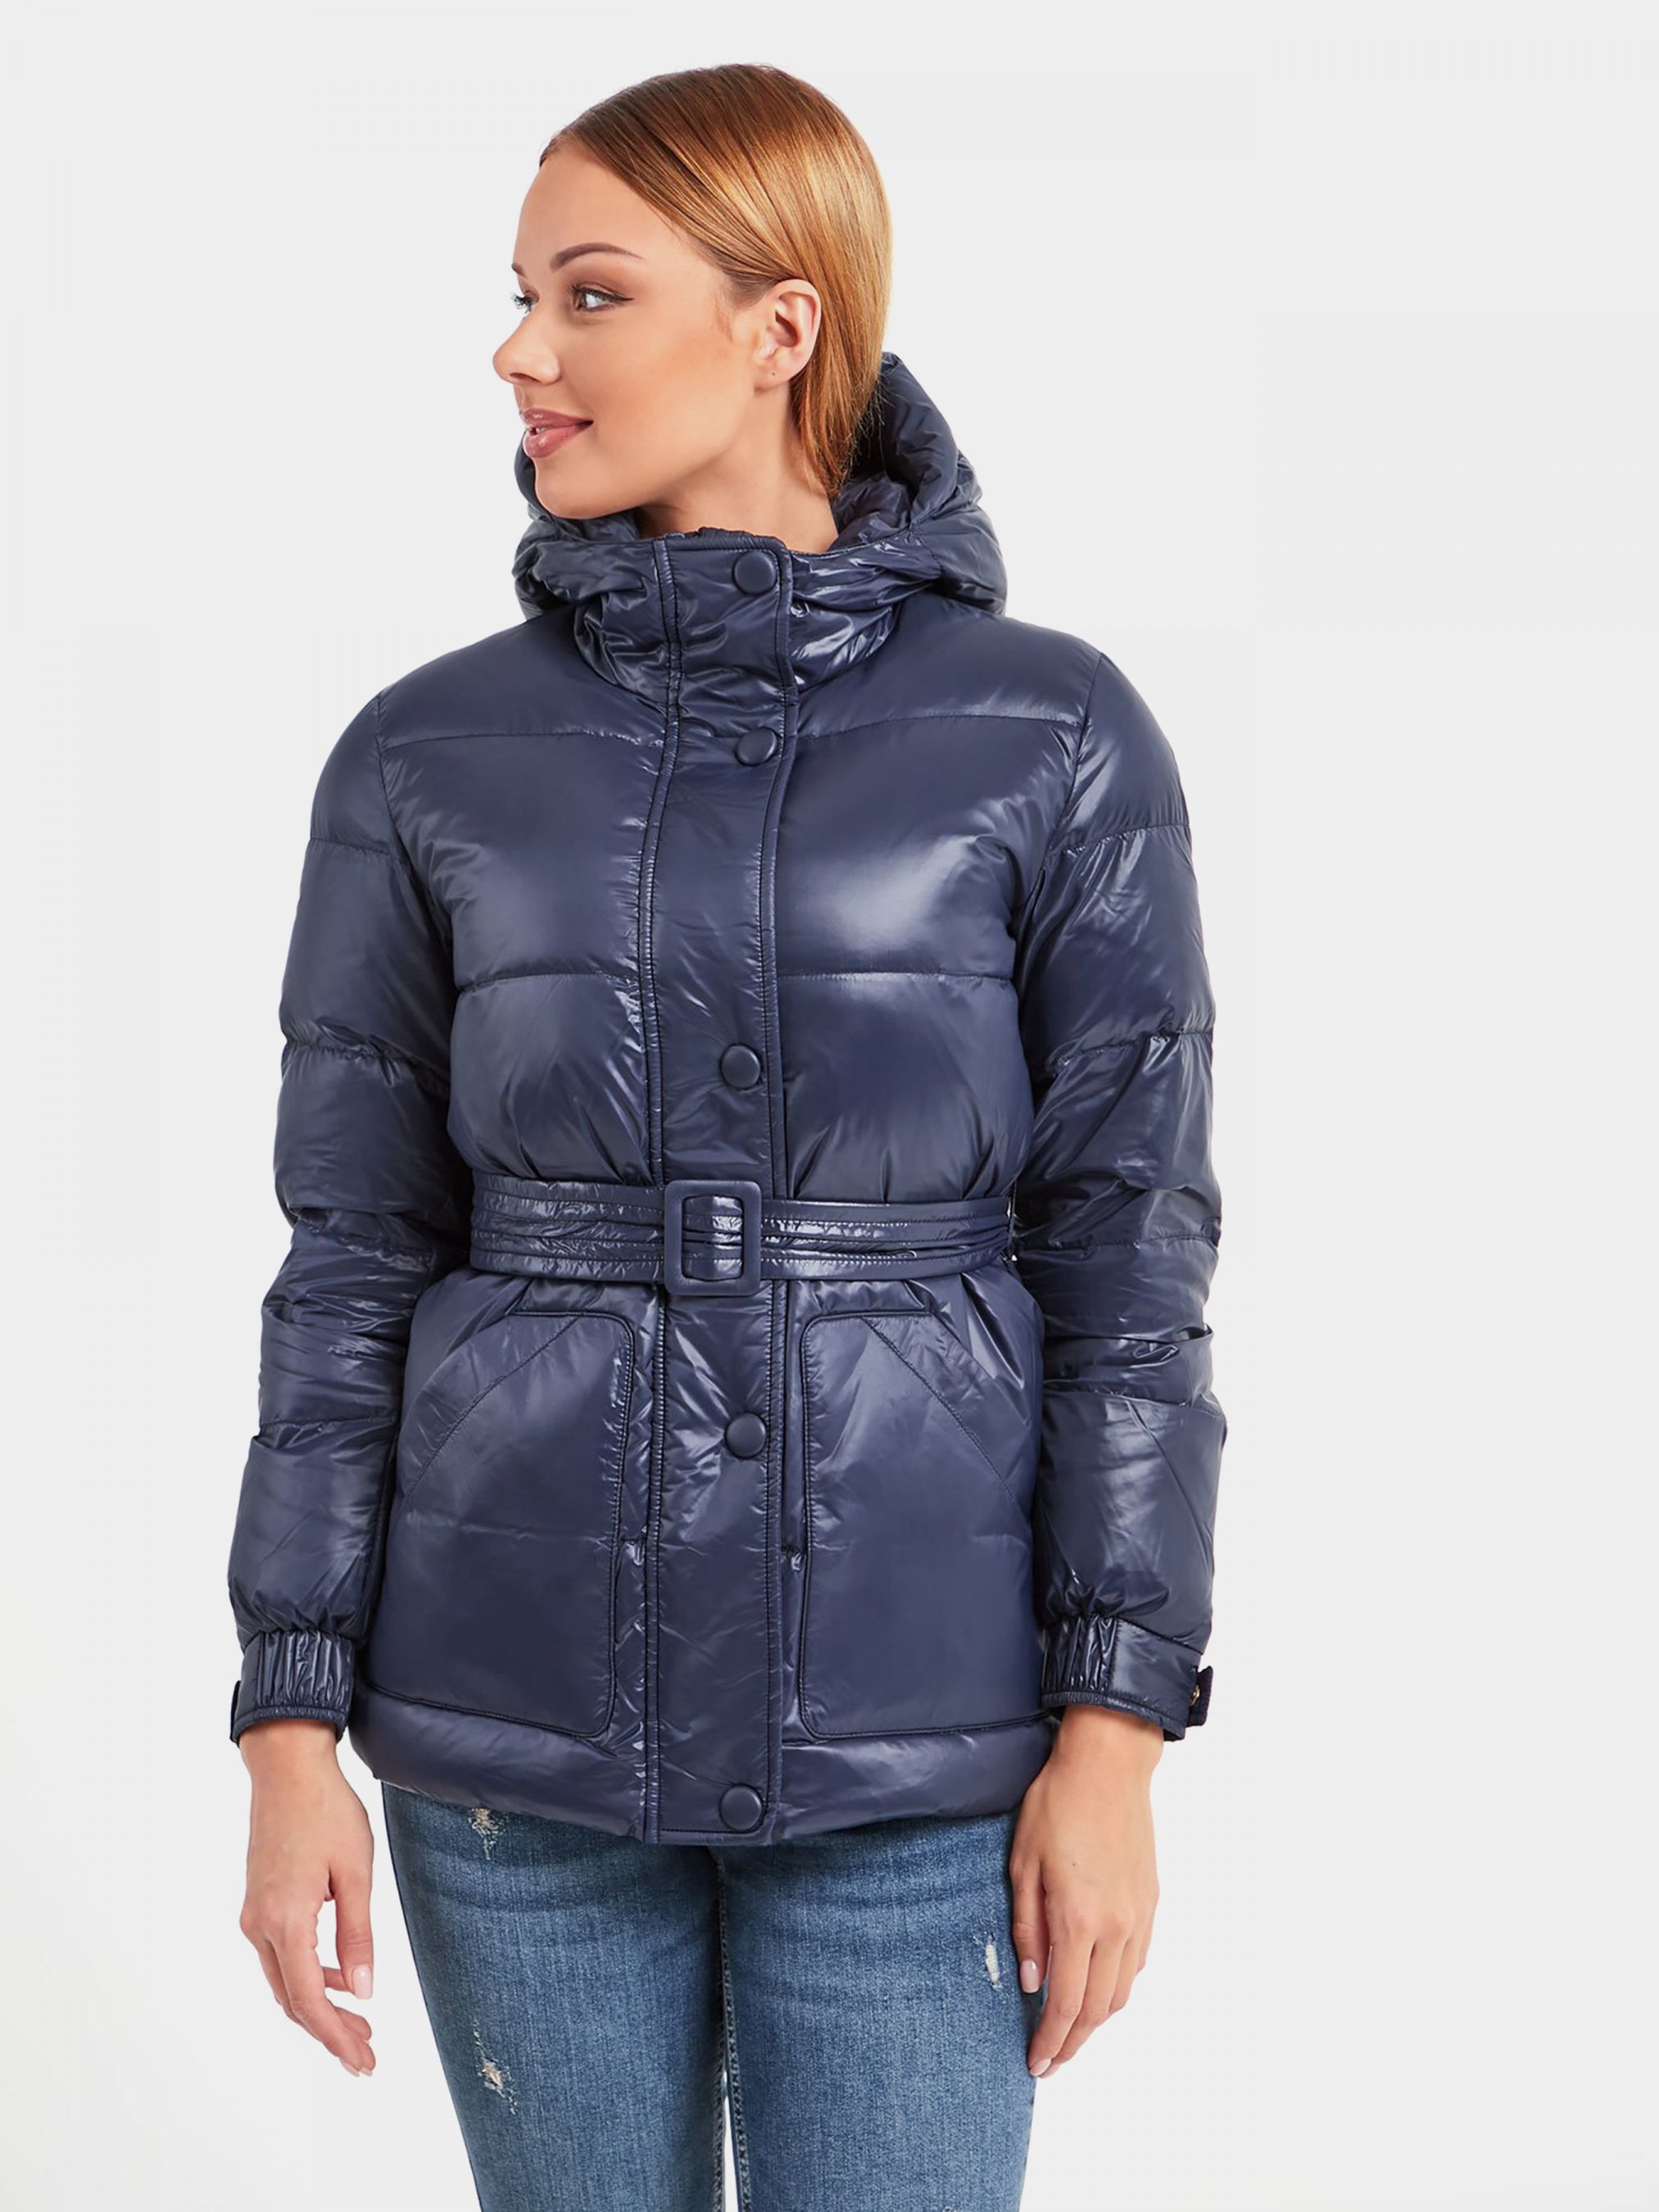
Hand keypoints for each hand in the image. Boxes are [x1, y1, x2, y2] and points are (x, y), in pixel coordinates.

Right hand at [237, 1720, 378, 2077]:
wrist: (287, 1769)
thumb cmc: (327, 1810)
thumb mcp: (356, 1871)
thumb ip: (358, 1935)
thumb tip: (363, 1992)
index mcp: (286, 1920)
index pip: (308, 1999)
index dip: (336, 2036)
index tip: (363, 2062)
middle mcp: (261, 1925)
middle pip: (293, 2000)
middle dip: (330, 2032)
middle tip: (367, 2056)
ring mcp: (254, 1915)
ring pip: (284, 1982)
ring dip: (319, 2008)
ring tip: (360, 2026)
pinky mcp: (258, 1903)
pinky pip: (281, 1957)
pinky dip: (308, 1978)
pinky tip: (338, 1979)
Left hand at [1008, 1703, 1162, 2076]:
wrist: (1108, 1765)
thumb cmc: (1058, 1803)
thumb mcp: (1022, 1862)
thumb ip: (1027, 1927)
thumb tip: (1030, 1980)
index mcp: (1079, 1919)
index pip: (1066, 2003)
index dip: (1050, 2041)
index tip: (1035, 2063)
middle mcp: (1116, 1926)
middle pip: (1098, 2009)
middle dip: (1073, 2042)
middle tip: (1049, 2059)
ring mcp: (1139, 1916)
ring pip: (1122, 1991)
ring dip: (1097, 2019)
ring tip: (1070, 2029)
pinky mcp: (1151, 1903)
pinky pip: (1137, 1963)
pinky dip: (1117, 1986)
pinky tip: (1098, 1984)